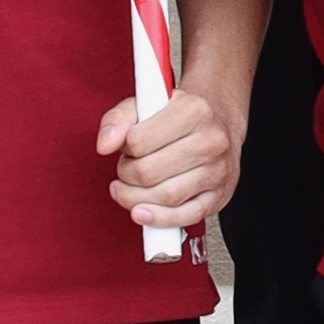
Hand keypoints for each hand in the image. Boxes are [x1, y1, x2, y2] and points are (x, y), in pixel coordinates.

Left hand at [100, 63, 248, 232]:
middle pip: (149, 173)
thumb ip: (118, 120)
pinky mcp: (219, 196)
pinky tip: (142, 212)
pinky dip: (159, 219)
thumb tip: (104, 145)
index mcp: (194, 110)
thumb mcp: (146, 104)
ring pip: (166, 197)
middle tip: (127, 170)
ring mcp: (218, 170)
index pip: (139, 141)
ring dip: (136, 199)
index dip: (125, 148)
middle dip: (127, 176)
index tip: (128, 147)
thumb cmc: (178, 118)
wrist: (217, 127)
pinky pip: (186, 216)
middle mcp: (211, 139)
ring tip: (131, 188)